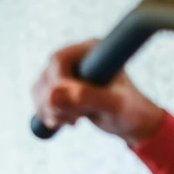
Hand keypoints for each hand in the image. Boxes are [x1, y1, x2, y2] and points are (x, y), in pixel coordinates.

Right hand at [31, 39, 164, 145]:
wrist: (133, 123)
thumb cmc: (131, 111)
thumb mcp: (114, 105)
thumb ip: (88, 97)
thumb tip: (55, 94)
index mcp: (92, 50)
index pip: (59, 60)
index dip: (59, 85)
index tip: (75, 109)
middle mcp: (77, 56)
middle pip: (46, 75)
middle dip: (54, 102)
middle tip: (74, 119)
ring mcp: (67, 71)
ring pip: (40, 87)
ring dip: (48, 109)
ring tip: (72, 121)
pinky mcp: (61, 87)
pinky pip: (40, 98)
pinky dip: (47, 113)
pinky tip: (66, 122)